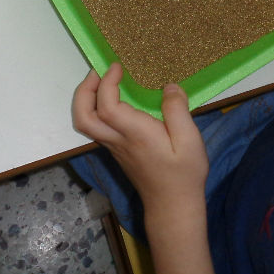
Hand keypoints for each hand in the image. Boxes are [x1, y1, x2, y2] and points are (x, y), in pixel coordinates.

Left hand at [72, 64, 208, 211]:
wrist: (172, 206)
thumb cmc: (183, 174)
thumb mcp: (190, 140)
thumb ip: (178, 110)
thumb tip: (169, 87)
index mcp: (135, 134)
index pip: (106, 106)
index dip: (106, 83)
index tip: (118, 66)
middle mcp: (118, 140)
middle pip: (83, 117)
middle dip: (84, 90)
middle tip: (99, 72)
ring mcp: (115, 147)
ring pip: (85, 123)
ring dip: (87, 99)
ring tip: (104, 81)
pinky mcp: (117, 151)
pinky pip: (96, 127)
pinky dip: (96, 108)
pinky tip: (115, 99)